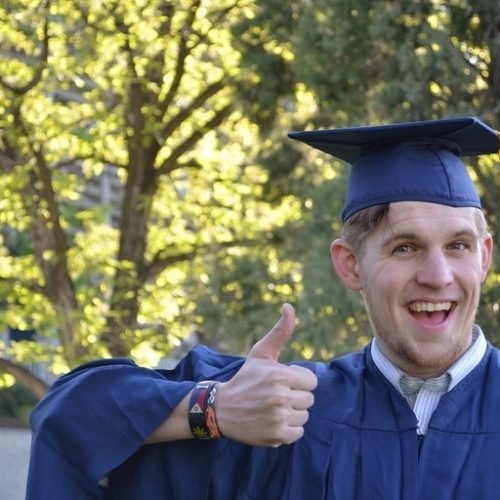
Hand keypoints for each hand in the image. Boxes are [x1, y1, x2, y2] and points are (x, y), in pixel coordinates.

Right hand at [216, 303, 317, 446]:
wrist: (222, 409)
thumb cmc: (246, 378)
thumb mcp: (261, 353)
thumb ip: (280, 331)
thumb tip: (289, 306)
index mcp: (280, 375)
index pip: (312, 381)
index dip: (299, 380)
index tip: (283, 382)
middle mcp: (281, 397)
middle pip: (309, 399)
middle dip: (295, 396)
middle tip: (275, 396)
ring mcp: (279, 418)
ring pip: (304, 416)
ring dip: (292, 413)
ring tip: (272, 408)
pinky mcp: (277, 436)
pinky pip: (298, 432)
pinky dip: (288, 429)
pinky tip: (272, 421)